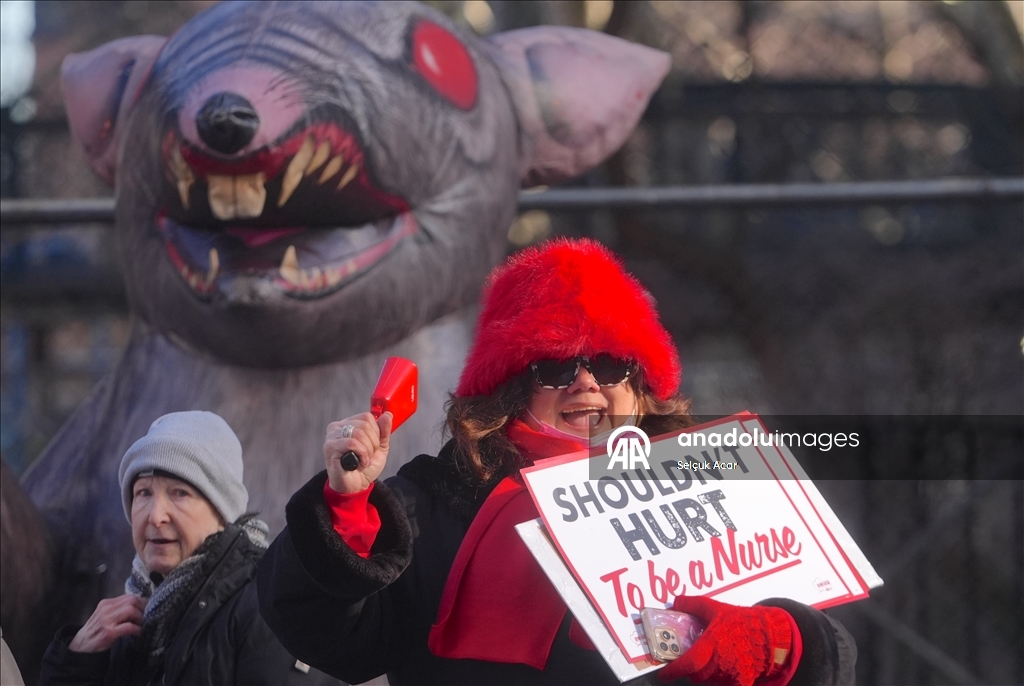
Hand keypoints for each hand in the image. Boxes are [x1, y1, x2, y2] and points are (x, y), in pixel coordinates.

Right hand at [68, 594, 146, 652]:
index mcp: (106, 603)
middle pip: (132, 601)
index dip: (142, 601)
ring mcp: (107, 620)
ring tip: (143, 624)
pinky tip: (138, 633)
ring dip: (141, 617)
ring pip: (131, 610)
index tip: (147, 607)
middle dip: (143, 608)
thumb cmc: (95, 631)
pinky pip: (129, 627)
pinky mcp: (109, 632)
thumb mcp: (104, 615)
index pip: (129, 596)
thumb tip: (138, 606)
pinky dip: (137, 629)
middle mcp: (106, 609)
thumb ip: (118, 609)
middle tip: (148, 615)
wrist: (80, 647)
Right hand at [324, 411, 392, 493]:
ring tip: (364, 460)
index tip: (374, 446)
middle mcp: (338, 427)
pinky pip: (352, 443)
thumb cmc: (365, 466)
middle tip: (368, 455)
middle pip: (365, 424)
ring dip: (367, 450)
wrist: (356, 486)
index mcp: (349, 424)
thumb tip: (387, 415)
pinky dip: (361, 454)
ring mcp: (332, 436)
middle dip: (373, 443)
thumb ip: (384, 431)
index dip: (376, 432)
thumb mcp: (380, 447)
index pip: (367, 417)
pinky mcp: (330, 447)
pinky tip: (360, 463)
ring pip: (359, 433)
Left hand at [658, 596, 793, 685]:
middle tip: (687, 661)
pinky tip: (721, 668)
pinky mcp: (742, 682)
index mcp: (712, 643)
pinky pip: (724, 685)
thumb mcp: (714, 607)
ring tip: (707, 660)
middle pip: (696, 674)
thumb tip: (674, 604)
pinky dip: (719, 679)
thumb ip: (691, 604)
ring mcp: (732, 674)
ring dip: (704, 674)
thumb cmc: (742, 622)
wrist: (769, 635)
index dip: (674, 670)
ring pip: (709, 681)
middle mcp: (721, 662)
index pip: (688, 663)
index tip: (664, 673)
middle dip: (689, 669)